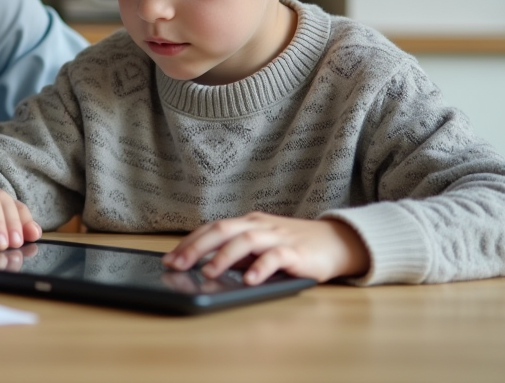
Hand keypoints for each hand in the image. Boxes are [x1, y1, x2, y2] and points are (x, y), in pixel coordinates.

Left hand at [162, 212, 369, 284]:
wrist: (335, 242)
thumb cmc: (292, 246)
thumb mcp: (259, 247)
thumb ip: (236, 253)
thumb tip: (202, 267)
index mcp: (247, 223)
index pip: (212, 228)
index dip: (189, 242)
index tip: (169, 258)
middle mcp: (259, 226)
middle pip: (222, 230)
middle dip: (196, 247)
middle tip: (177, 265)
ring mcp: (278, 236)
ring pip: (246, 241)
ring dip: (224, 257)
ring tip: (208, 273)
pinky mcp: (297, 251)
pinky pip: (276, 257)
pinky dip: (260, 267)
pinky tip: (249, 280)